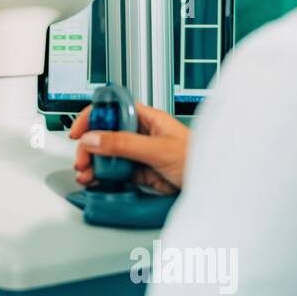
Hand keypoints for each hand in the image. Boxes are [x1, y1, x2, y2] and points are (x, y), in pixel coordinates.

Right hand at [69, 102, 188, 194]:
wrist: (218, 186)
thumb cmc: (200, 159)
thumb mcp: (158, 150)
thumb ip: (124, 144)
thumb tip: (94, 138)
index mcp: (148, 118)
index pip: (113, 109)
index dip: (93, 117)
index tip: (78, 130)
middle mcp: (142, 133)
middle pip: (106, 133)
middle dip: (90, 146)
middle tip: (82, 160)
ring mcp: (141, 153)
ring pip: (109, 154)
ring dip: (94, 163)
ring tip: (86, 174)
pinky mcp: (142, 172)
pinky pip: (117, 172)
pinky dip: (104, 177)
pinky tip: (97, 181)